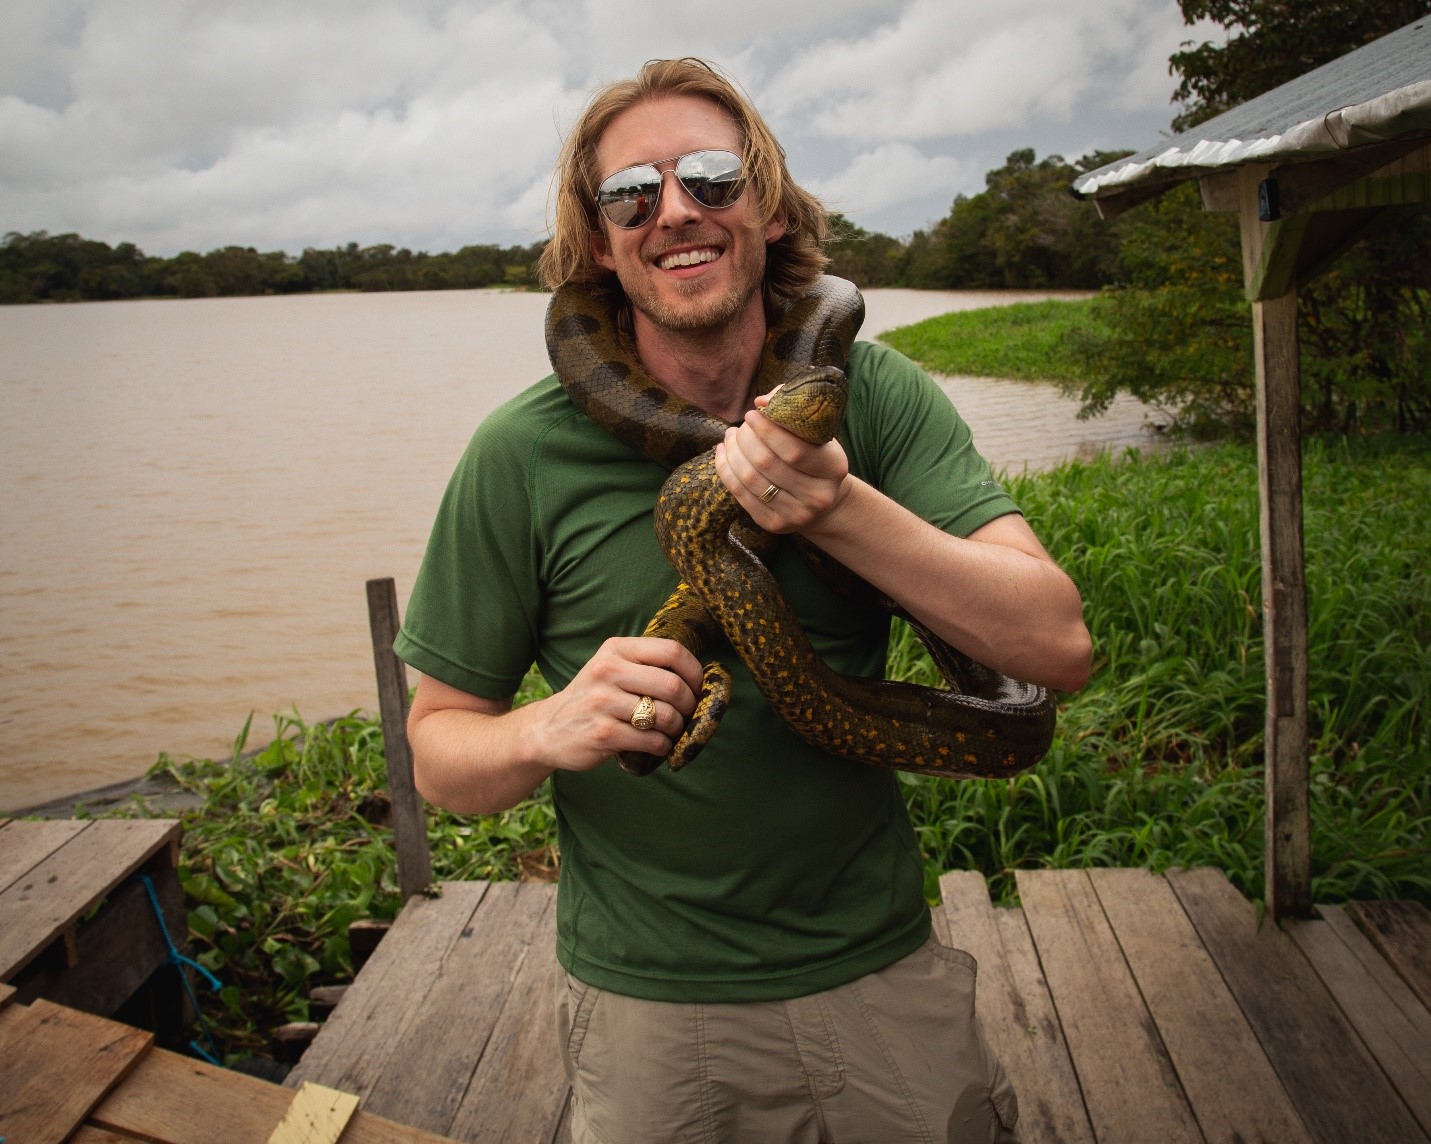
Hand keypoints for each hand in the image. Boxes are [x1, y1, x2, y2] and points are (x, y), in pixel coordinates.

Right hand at [527, 637, 702, 771]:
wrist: (547, 729)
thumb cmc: (593, 698)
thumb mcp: (611, 668)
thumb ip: (646, 665)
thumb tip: (699, 678)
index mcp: (616, 649)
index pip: (672, 651)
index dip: (694, 671)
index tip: (698, 687)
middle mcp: (608, 671)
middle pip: (673, 685)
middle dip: (690, 705)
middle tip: (688, 715)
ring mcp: (603, 702)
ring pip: (665, 715)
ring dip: (677, 729)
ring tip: (671, 732)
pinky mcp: (602, 733)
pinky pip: (651, 740)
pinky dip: (663, 746)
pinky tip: (657, 746)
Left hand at [714, 395, 850, 535]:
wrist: (821, 500)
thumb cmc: (814, 455)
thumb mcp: (814, 432)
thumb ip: (792, 408)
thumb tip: (761, 402)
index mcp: (834, 468)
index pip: (794, 449)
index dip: (767, 430)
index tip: (753, 414)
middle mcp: (818, 496)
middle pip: (767, 463)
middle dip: (745, 439)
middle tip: (739, 427)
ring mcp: (796, 514)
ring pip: (750, 479)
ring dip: (732, 453)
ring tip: (730, 437)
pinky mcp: (773, 524)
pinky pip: (739, 494)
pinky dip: (725, 469)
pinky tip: (723, 453)